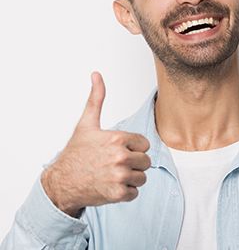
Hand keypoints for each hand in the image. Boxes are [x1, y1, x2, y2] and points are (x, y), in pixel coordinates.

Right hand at [41, 71, 150, 216]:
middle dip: (133, 163)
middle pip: (146, 161)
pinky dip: (126, 193)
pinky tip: (111, 186)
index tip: (117, 150)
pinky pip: (135, 193)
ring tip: (113, 175)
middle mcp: (121, 157)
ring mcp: (120, 176)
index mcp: (118, 138)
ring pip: (142, 177)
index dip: (132, 148)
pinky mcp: (118, 194)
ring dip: (131, 178)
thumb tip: (96, 75)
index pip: (144, 144)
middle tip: (114, 164)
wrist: (62, 182)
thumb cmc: (75, 153)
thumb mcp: (86, 123)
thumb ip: (96, 98)